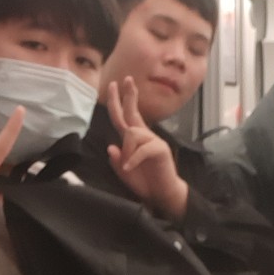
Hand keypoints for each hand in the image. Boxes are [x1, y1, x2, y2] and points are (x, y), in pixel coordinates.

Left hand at [106, 77, 188, 222]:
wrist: (162, 195)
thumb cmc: (144, 182)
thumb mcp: (123, 172)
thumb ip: (116, 161)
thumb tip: (111, 147)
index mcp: (134, 139)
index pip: (125, 116)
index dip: (119, 100)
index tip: (116, 84)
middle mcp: (143, 135)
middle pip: (132, 112)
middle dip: (127, 95)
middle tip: (125, 79)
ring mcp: (153, 140)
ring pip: (132, 133)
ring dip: (126, 151)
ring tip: (127, 167)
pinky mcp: (160, 149)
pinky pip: (142, 149)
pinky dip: (132, 159)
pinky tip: (129, 168)